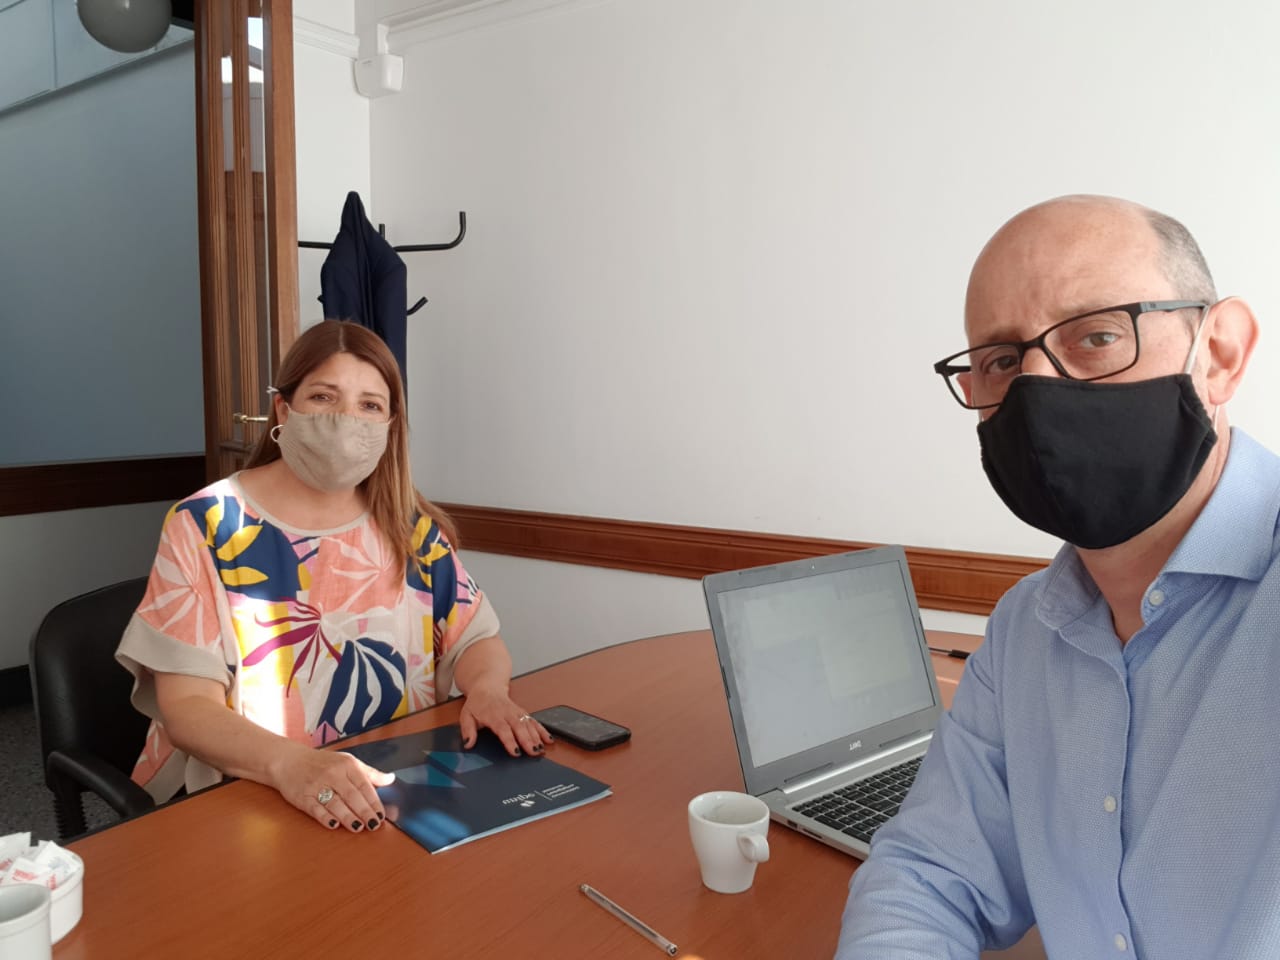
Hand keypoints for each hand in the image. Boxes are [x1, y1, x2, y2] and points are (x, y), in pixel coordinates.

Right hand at [270, 741, 395, 832]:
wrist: (289, 761)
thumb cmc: (322, 763)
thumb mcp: (347, 762)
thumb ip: (369, 773)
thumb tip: (391, 779)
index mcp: (346, 765)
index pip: (364, 785)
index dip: (374, 801)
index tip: (381, 814)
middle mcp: (332, 774)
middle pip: (352, 796)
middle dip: (364, 812)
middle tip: (373, 824)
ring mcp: (316, 785)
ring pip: (335, 803)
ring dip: (348, 817)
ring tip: (358, 828)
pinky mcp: (303, 797)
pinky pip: (316, 809)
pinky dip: (325, 818)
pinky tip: (334, 825)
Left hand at [459, 683, 553, 756]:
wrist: (487, 687)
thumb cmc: (477, 703)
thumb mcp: (466, 716)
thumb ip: (467, 731)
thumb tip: (468, 744)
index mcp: (493, 714)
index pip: (503, 729)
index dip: (510, 741)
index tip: (515, 752)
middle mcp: (507, 713)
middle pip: (520, 727)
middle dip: (528, 740)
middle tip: (534, 752)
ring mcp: (517, 712)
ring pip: (528, 724)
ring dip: (536, 737)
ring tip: (541, 749)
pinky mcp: (523, 712)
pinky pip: (534, 721)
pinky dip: (542, 730)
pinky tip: (548, 739)